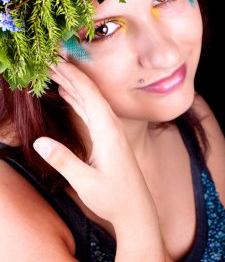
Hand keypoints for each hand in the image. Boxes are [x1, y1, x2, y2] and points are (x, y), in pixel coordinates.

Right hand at [33, 60, 170, 260]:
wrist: (136, 210)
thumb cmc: (114, 198)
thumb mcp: (85, 182)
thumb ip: (63, 161)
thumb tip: (39, 142)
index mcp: (108, 130)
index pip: (89, 94)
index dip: (72, 75)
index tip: (56, 62)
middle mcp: (111, 125)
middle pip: (90, 92)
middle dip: (70, 75)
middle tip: (50, 62)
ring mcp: (110, 130)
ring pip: (90, 100)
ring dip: (73, 85)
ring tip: (55, 74)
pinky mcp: (107, 136)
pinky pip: (90, 111)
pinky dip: (77, 100)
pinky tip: (67, 95)